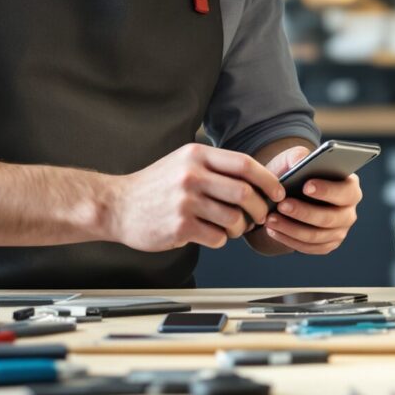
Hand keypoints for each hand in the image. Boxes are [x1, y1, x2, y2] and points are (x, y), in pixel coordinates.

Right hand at [107, 143, 284, 251]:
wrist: (117, 205)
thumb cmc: (155, 186)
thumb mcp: (183, 163)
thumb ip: (216, 167)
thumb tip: (258, 180)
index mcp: (196, 155)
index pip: (245, 165)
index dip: (268, 180)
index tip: (277, 193)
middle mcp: (191, 175)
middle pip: (244, 193)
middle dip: (259, 208)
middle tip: (260, 216)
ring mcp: (185, 202)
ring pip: (233, 218)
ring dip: (240, 228)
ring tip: (234, 228)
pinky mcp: (179, 227)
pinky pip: (217, 237)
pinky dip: (221, 239)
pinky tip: (211, 234)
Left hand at [256, 146, 361, 255]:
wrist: (288, 193)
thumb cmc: (296, 174)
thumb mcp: (295, 159)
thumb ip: (299, 156)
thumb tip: (300, 161)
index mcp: (350, 187)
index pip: (346, 191)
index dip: (327, 190)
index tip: (306, 186)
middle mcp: (349, 212)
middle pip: (330, 218)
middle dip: (304, 212)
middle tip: (282, 205)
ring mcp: (339, 231)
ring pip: (316, 236)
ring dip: (291, 228)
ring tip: (271, 219)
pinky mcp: (326, 245)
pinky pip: (308, 247)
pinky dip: (289, 240)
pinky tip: (273, 230)